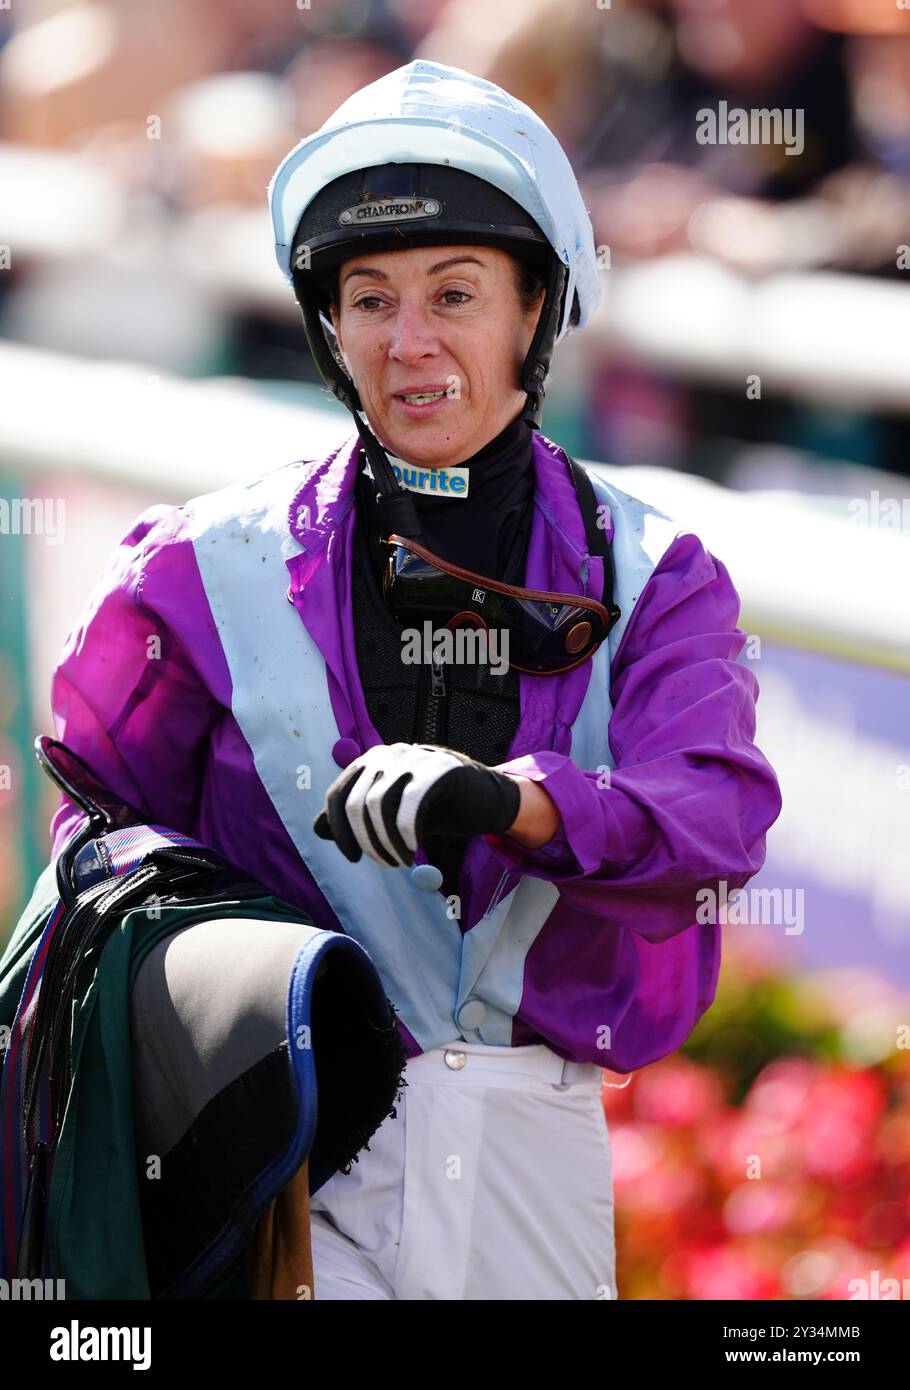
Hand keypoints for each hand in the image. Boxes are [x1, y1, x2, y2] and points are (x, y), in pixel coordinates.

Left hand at [313, 742, 521, 867]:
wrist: (485, 797)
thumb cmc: (434, 806)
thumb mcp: (389, 813)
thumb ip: (354, 817)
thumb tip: (316, 829)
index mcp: (370, 761)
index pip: (337, 795)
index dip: (339, 831)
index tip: (353, 858)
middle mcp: (387, 753)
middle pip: (355, 802)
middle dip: (364, 841)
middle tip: (384, 863)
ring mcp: (413, 757)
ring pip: (378, 805)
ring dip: (385, 842)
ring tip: (399, 860)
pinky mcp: (438, 769)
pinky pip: (409, 805)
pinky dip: (405, 834)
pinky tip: (413, 848)